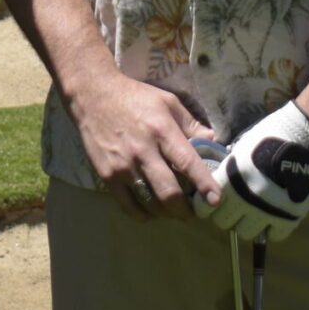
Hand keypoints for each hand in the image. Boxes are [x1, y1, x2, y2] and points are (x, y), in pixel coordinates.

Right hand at [61, 67, 220, 219]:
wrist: (93, 95)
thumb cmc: (135, 97)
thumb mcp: (168, 101)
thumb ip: (191, 123)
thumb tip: (212, 142)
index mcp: (161, 130)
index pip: (187, 163)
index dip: (204, 185)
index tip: (216, 201)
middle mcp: (142, 151)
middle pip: (168, 193)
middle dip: (186, 210)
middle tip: (195, 212)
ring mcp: (123, 166)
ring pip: (150, 204)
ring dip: (167, 213)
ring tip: (174, 210)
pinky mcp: (107, 175)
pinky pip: (128, 206)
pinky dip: (144, 214)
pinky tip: (151, 209)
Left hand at [198, 100, 308, 243]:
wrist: (308, 137)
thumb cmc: (273, 135)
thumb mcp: (242, 148)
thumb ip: (230, 170)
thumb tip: (220, 182)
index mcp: (231, 178)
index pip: (203, 206)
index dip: (203, 206)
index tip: (208, 204)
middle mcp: (246, 198)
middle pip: (223, 222)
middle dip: (226, 214)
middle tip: (233, 206)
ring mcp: (269, 211)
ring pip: (245, 232)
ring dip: (247, 223)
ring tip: (254, 211)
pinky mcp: (290, 217)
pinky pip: (273, 236)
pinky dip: (272, 228)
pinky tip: (273, 215)